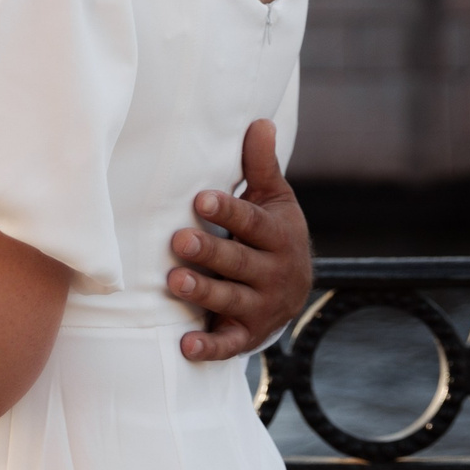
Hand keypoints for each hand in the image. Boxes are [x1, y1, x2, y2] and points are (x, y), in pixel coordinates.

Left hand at [167, 118, 312, 361]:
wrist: (294, 289)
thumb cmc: (272, 233)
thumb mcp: (274, 199)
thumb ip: (261, 166)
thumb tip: (260, 121)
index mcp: (280, 236)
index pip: (253, 223)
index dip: (228, 211)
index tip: (201, 198)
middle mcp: (274, 273)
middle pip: (240, 263)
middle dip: (210, 252)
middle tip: (177, 240)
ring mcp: (261, 307)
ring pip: (231, 301)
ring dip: (204, 292)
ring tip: (175, 281)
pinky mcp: (248, 336)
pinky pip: (229, 345)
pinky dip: (209, 348)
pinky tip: (186, 346)